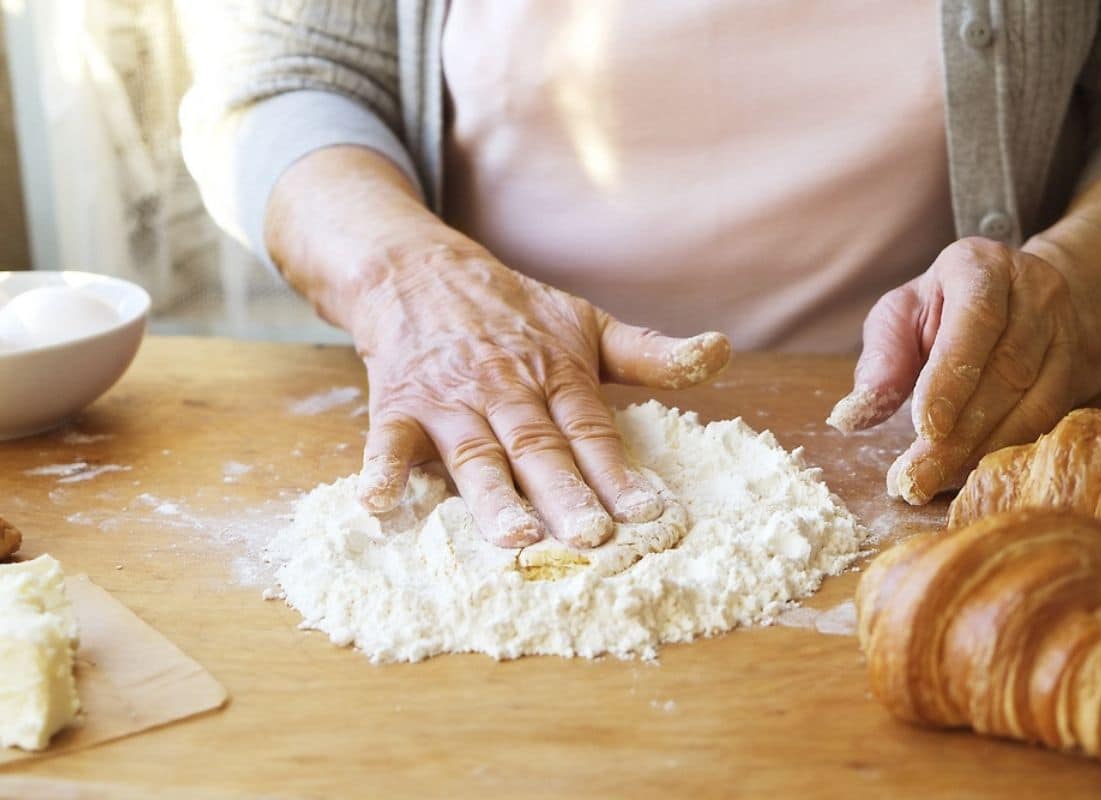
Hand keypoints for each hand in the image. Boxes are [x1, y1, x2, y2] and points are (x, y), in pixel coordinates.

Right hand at [349, 237, 729, 546]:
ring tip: (514, 537)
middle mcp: (506, 390)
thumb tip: (723, 351)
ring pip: (475, 453)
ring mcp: (450, 400)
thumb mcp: (587, 323)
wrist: (422, 272)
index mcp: (556, 374)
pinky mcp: (400, 405)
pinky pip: (388, 441)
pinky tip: (378, 504)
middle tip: (589, 537)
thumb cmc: (513, 312)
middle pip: (538, 448)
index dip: (616, 472)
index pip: (590, 430)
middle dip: (564, 493)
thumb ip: (650, 352)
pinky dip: (382, 471)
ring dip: (492, 495)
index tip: (645, 513)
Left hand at [828, 236, 1100, 504]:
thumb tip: (851, 416)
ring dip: (980, 450)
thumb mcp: (900, 316)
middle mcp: (1034, 292)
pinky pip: (1047, 418)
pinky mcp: (1077, 368)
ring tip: (931, 481)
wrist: (1012, 299)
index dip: (952, 377)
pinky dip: (1004, 450)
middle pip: (1004, 370)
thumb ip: (880, 359)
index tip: (924, 427)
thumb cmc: (940, 308)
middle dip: (957, 433)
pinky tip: (966, 472)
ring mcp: (1064, 331)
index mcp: (981, 266)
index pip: (976, 320)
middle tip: (913, 478)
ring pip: (1033, 400)